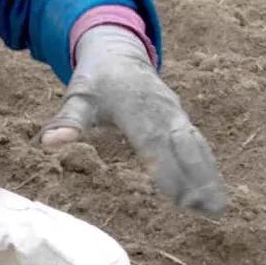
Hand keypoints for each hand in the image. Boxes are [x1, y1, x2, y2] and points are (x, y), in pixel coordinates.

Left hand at [47, 31, 225, 213]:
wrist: (119, 52)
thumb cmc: (96, 80)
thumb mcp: (78, 97)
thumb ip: (67, 120)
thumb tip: (47, 143)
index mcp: (136, 109)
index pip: (153, 143)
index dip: (166, 169)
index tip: (177, 198)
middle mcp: (162, 112)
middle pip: (184, 147)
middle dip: (198, 178)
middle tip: (208, 211)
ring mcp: (176, 115)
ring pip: (197, 147)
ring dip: (208, 177)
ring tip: (218, 210)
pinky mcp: (182, 119)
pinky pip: (198, 145)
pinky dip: (208, 168)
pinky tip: (215, 193)